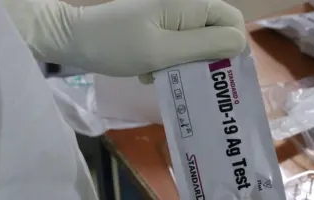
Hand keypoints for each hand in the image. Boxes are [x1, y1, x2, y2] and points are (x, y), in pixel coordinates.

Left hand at [3, 0, 245, 76]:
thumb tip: (240, 44)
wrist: (73, 39)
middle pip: (215, 35)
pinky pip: (177, 49)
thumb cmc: (116, 45)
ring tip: (160, 75)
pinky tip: (148, 72)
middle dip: (205, 60)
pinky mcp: (157, 30)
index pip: (232, 21)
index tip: (216, 74)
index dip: (231, 48)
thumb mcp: (162, 51)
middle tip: (185, 78)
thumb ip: (204, 46)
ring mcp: (169, 19)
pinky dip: (167, 64)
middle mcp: (184, 8)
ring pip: (196, 46)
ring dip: (183, 66)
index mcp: (189, 5)